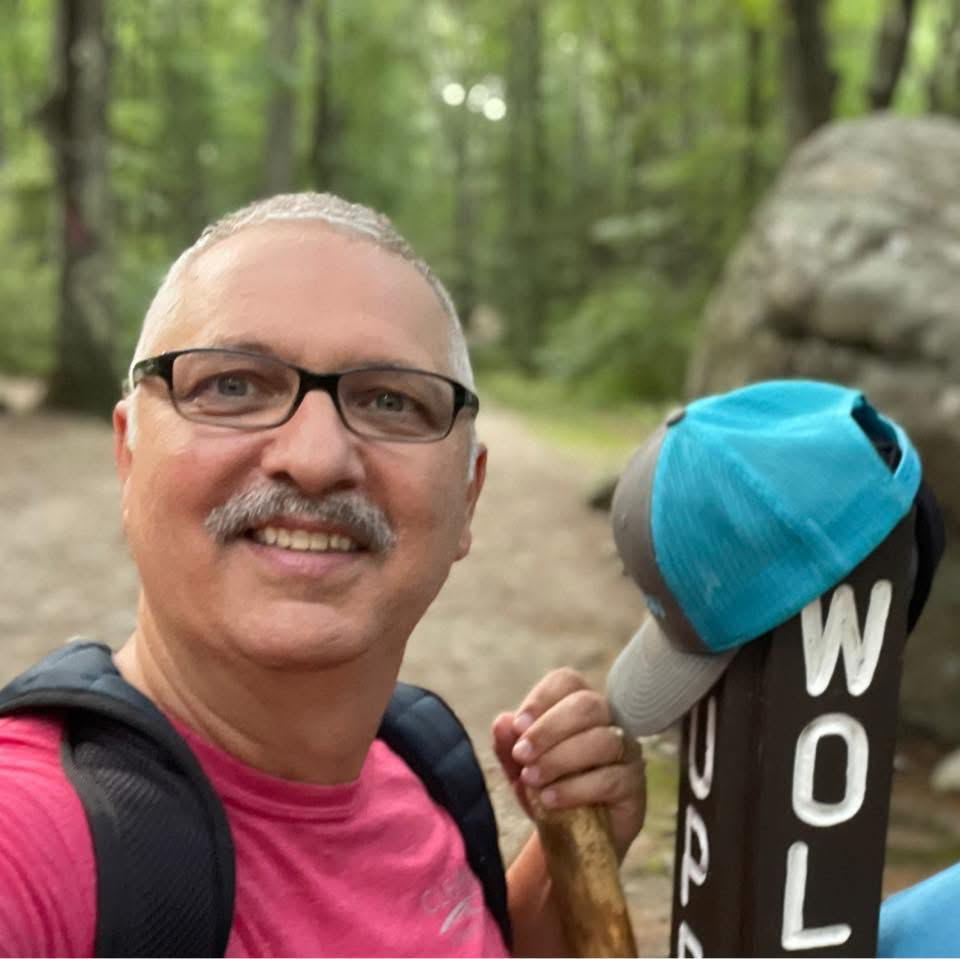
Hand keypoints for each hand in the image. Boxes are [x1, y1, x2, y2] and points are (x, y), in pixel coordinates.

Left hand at [492, 667, 645, 861]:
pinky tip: (549, 800)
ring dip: (559, 759)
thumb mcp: (519, 769)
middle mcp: (608, 721)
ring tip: (531, 780)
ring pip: (601, 740)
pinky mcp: (634, 785)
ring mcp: (625, 751)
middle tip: (522, 755)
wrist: (570, 839)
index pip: (567, 681)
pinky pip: (609, 778)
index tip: (517, 726)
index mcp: (578, 706)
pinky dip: (574, 788)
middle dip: (548, 729)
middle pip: (587, 705)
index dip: (541, 699)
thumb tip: (502, 722)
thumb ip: (508, 746)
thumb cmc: (547, 789)